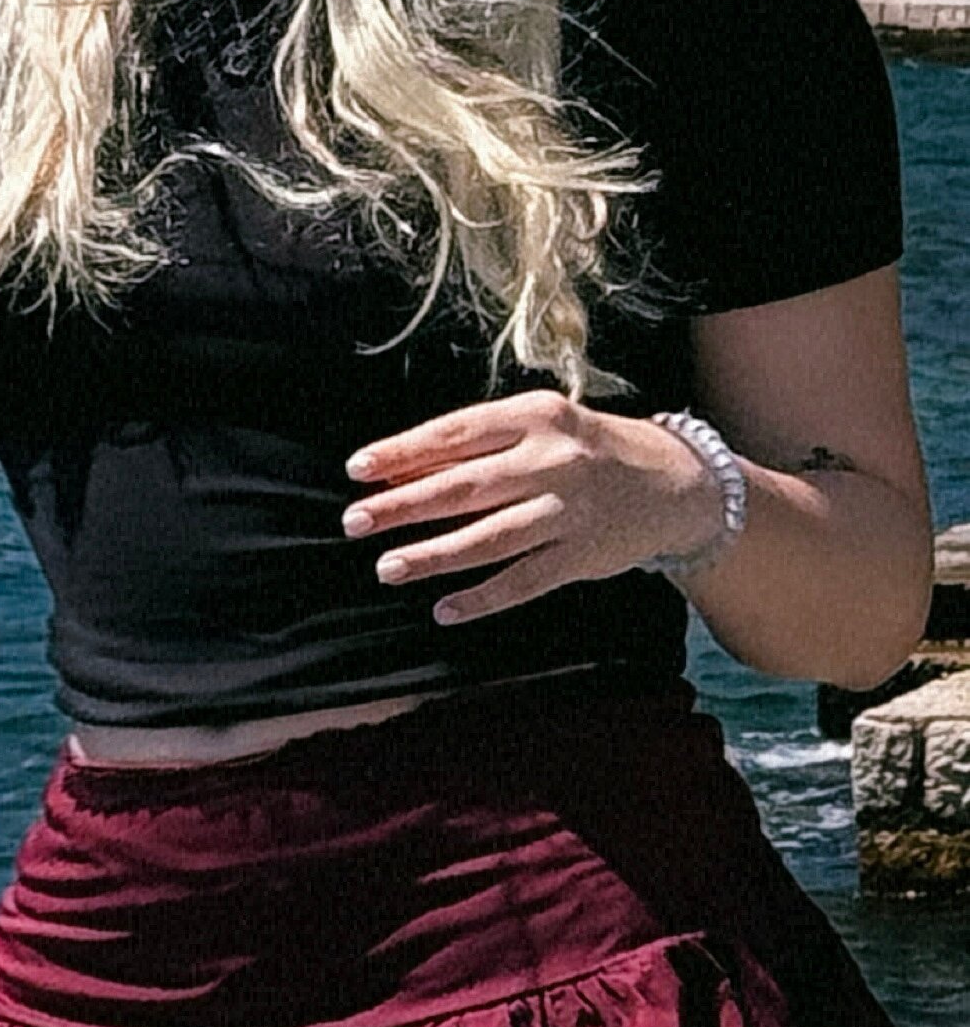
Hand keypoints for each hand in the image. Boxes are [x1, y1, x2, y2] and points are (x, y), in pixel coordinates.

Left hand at [344, 394, 728, 620]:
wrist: (673, 482)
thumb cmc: (584, 448)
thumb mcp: (539, 425)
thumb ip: (479, 444)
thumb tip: (402, 471)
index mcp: (533, 417)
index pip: (454, 434)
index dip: (401, 452)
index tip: (357, 470)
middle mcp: (551, 461)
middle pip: (464, 487)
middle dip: (403, 506)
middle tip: (354, 522)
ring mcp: (569, 511)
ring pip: (489, 538)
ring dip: (433, 555)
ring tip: (387, 567)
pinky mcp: (584, 555)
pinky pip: (525, 580)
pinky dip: (483, 598)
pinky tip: (445, 610)